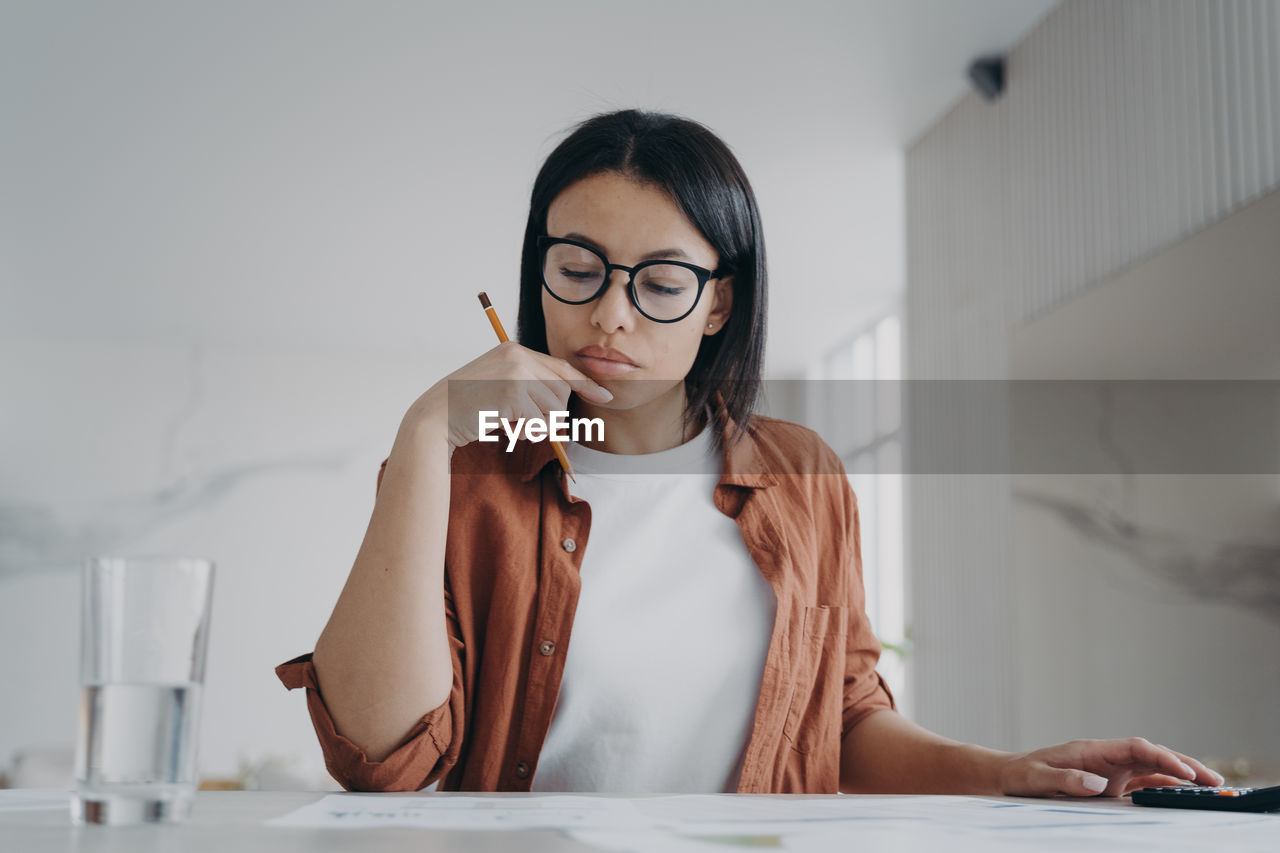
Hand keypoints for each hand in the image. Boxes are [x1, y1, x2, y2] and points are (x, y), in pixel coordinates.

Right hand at [407, 341, 612, 449]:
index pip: (560, 367)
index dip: (585, 383)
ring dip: (540, 425)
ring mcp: (515, 373)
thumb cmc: (468, 405)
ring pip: (554, 408)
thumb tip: (562, 401)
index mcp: (514, 349)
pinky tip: (506, 426)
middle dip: (553, 413)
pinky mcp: (512, 394)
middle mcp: (517, 356)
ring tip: (512, 423)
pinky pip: (540, 422)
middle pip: (562, 390)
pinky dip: (528, 432)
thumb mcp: (499, 383)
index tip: (604, 396)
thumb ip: (527, 382)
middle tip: (527, 423)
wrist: (437, 415)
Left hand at [999, 737, 1223, 797]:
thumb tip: (1097, 783)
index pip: (1136, 749)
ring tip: (1211, 787)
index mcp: (1091, 750)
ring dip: (1180, 776)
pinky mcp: (1110, 783)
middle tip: (1213, 781)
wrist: (1009, 776)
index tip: (1184, 773)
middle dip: (1183, 765)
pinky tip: (1184, 794)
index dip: (1162, 759)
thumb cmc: (1021, 775)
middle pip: (1152, 756)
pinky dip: (1165, 787)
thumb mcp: (1037, 778)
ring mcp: (1110, 769)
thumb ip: (1065, 778)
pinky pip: (1143, 782)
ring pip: (1153, 768)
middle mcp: (1106, 757)